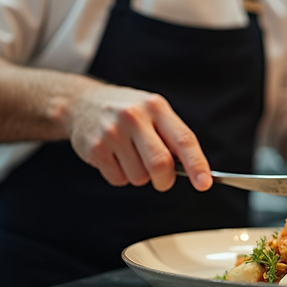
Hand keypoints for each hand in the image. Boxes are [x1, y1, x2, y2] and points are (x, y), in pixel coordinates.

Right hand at [65, 83, 212, 191]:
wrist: (81, 103)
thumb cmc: (125, 111)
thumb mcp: (151, 111)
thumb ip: (171, 135)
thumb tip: (192, 169)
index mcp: (156, 107)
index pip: (183, 140)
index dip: (197, 164)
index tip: (204, 183)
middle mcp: (134, 117)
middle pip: (160, 164)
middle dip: (164, 180)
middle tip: (162, 180)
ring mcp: (113, 133)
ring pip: (139, 177)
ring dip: (139, 176)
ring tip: (129, 156)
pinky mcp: (96, 149)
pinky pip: (119, 180)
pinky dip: (121, 176)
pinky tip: (114, 157)